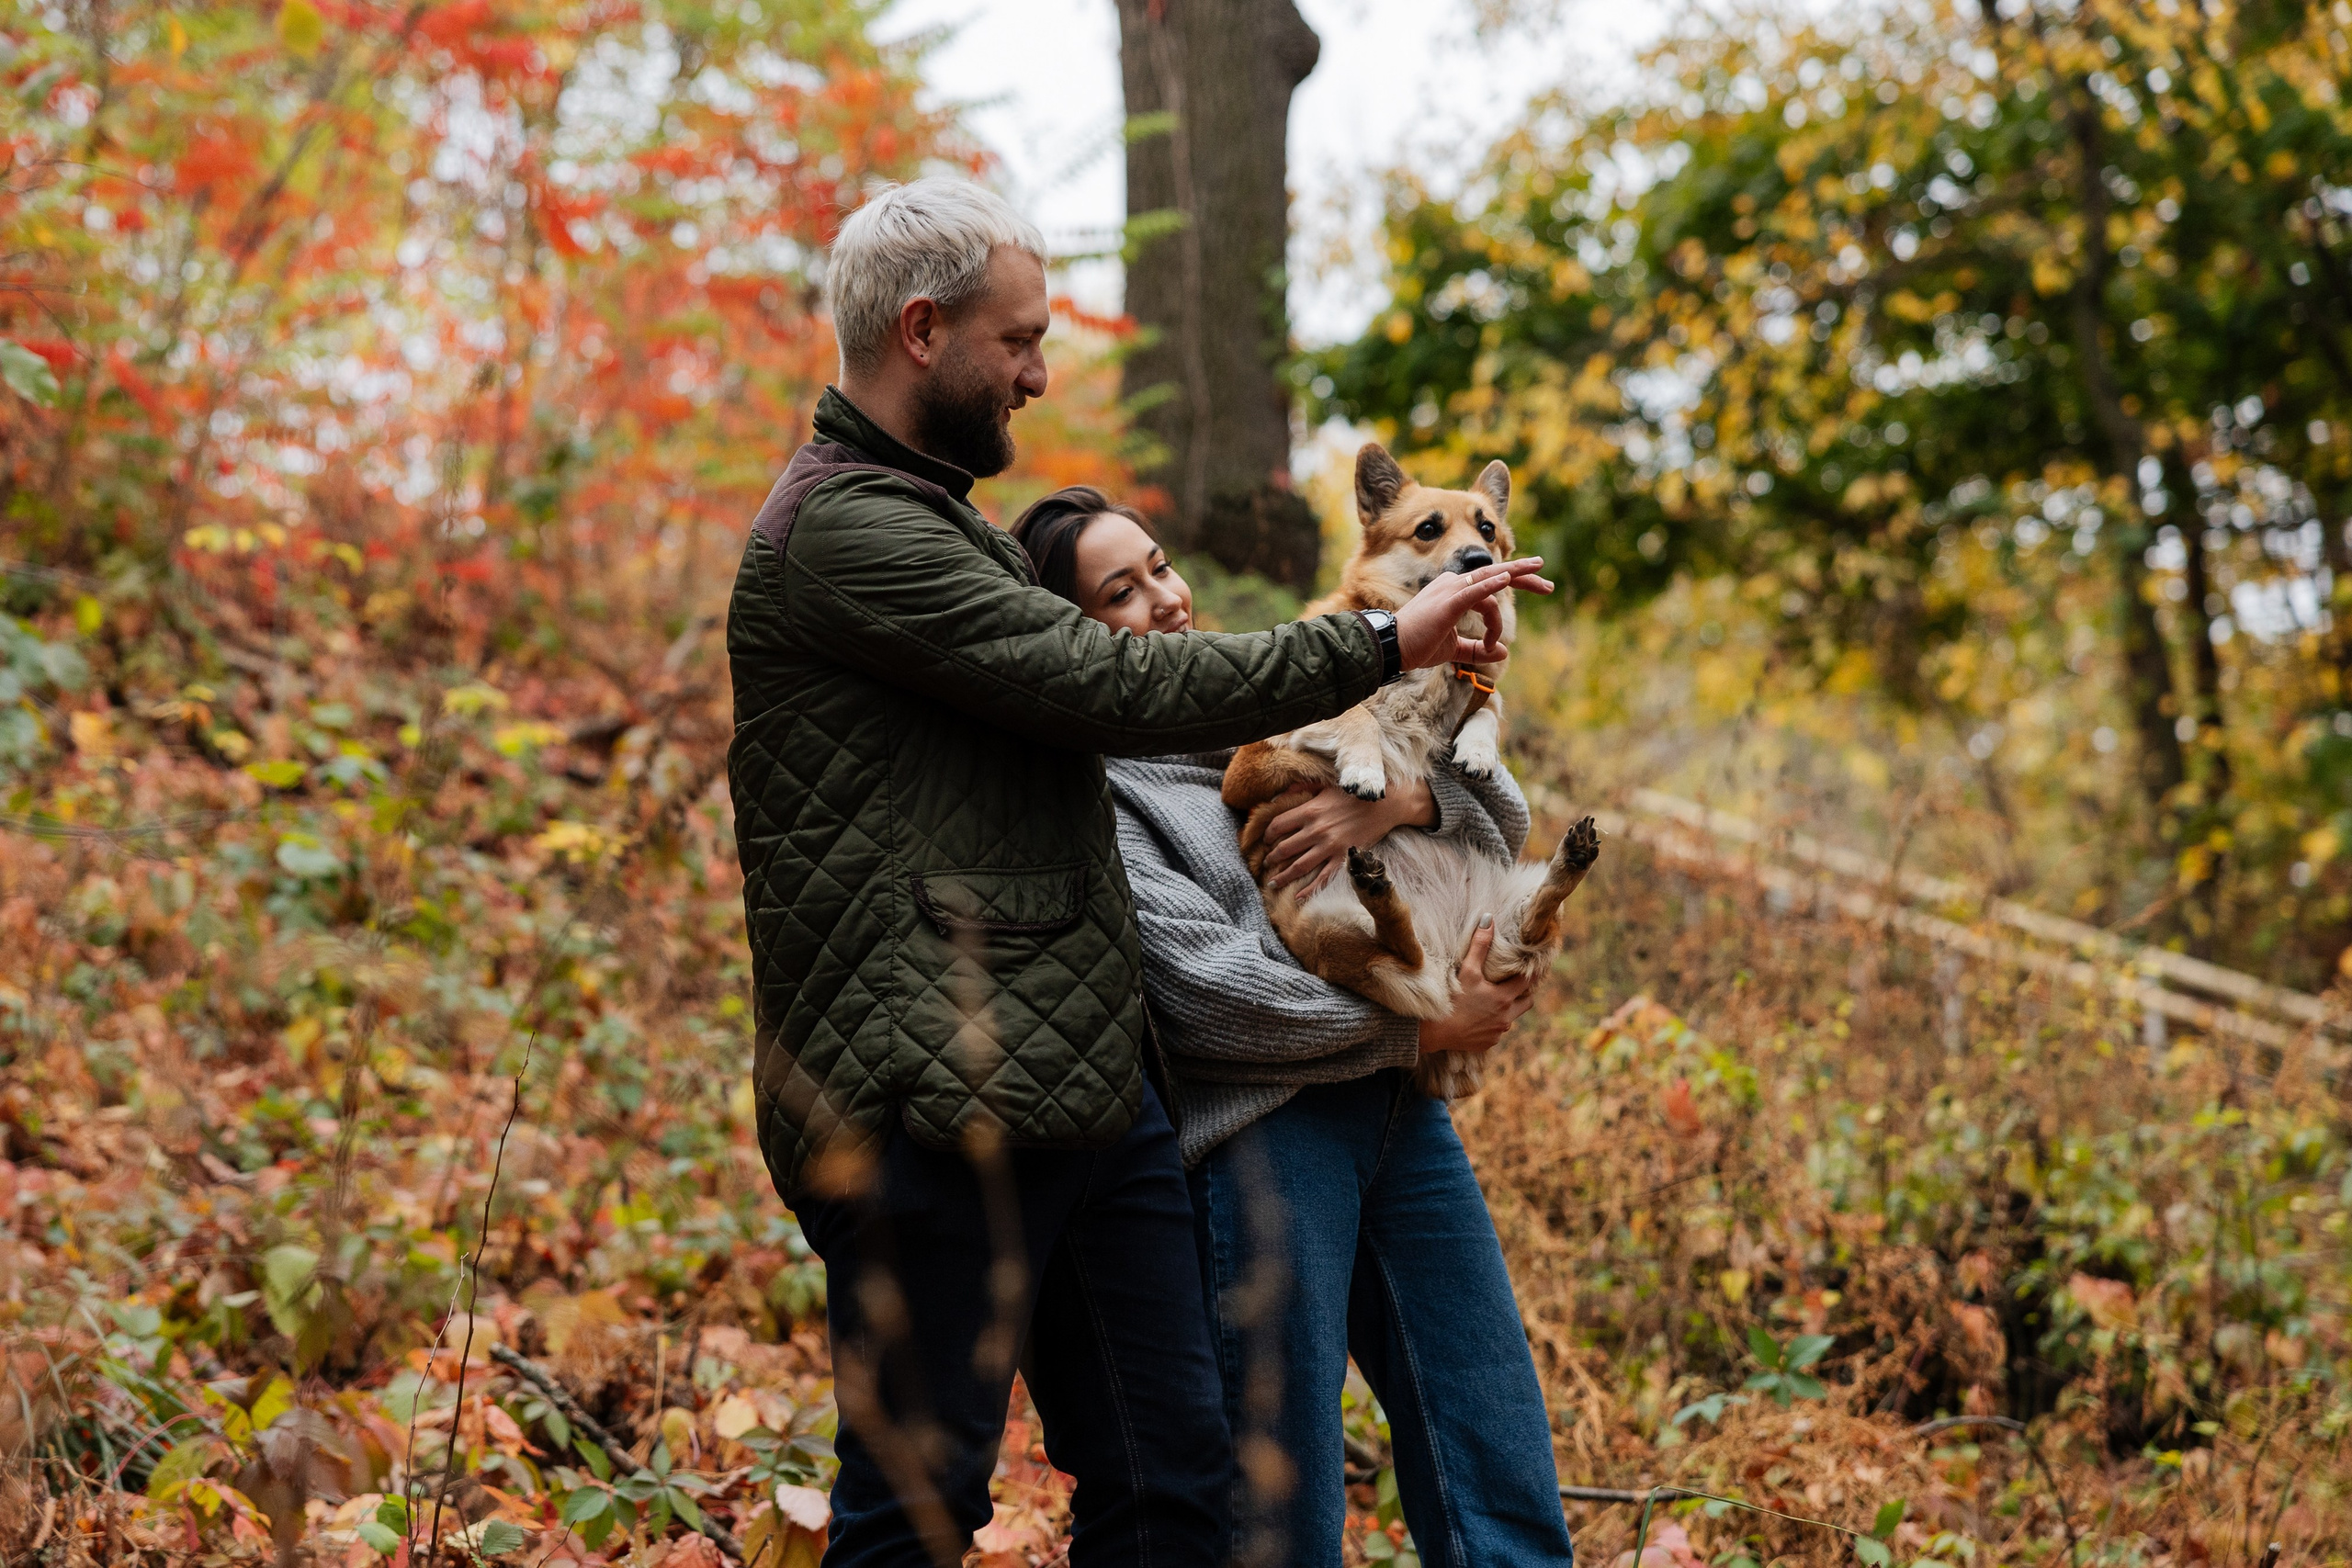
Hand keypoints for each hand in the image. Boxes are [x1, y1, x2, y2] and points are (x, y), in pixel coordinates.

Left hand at [1264, 779, 1436, 892]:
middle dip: (1271, 858)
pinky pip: (1323, 878)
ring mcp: (1330, 846)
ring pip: (1298, 867)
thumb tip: (1276, 798)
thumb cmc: (1353, 794)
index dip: (1268, 835)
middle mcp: (1316, 830)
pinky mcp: (1343, 858)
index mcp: (1309, 811)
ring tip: (1273, 883)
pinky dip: (1309, 889)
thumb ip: (1300, 789)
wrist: (1385, 804)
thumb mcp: (1324, 786)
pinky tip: (1298, 896)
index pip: (1278, 826)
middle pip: (1284, 849)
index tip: (1266, 840)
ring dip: (1283, 877)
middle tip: (1265, 863)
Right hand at [1395, 557, 1552, 670]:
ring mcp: (1450, 590)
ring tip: (1518, 611)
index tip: (1540, 588)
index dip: (1515, 584)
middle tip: (1549, 585)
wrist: (1392, 647)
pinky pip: (1475, 590)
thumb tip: (1504, 652)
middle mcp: (1453, 584)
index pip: (1490, 583)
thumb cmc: (1417, 645)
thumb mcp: (1453, 649)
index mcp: (1454, 590)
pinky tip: (1507, 579)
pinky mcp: (1448, 601)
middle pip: (1496, 573)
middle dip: (1525, 576)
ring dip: (1507, 602)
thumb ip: (1477, 649)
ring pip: (1490, 585)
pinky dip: (1492, 585)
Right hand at [1417, 918, 1535, 1055]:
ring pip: (1511, 1018)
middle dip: (1523, 993)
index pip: (1528, 982)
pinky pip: (1497, 1031)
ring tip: (1495, 999)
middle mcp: (1506, 1017)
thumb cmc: (1452, 999)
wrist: (1434, 1032)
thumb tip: (1489, 919)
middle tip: (1516, 983)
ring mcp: (1498, 1032)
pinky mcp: (1488, 1043)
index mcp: (1504, 997)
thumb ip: (1480, 945)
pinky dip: (1493, 1023)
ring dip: (1507, 1008)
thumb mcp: (1467, 970)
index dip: (1530, 973)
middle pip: (1527, 1003)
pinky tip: (1480, 1017)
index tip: (1532, 966)